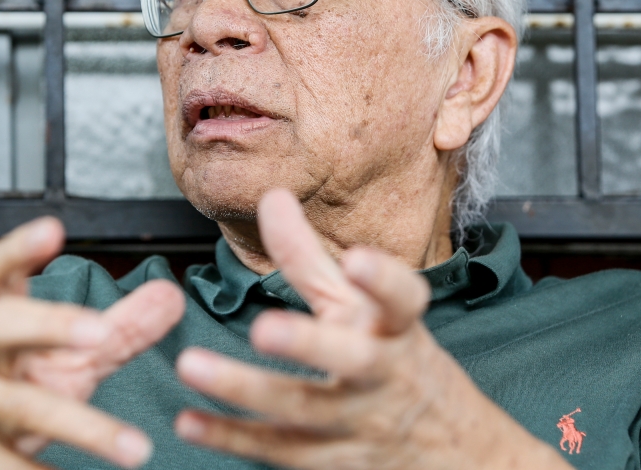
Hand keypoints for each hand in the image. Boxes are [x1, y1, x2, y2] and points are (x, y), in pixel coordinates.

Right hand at [0, 217, 185, 469]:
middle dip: (49, 323)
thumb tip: (173, 295)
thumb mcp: (60, 358)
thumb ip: (118, 329)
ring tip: (138, 450)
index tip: (53, 227)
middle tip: (101, 334)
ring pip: (22, 408)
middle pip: (1, 326)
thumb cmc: (7, 390)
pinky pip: (4, 469)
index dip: (19, 249)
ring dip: (84, 428)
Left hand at [173, 190, 566, 469]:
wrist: (451, 451)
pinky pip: (277, 450)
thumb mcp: (360, 306)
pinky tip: (190, 420)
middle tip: (264, 329)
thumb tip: (272, 196)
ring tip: (194, 365)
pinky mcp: (330, 461)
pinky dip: (231, 437)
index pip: (401, 300)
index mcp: (396, 327)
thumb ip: (311, 257)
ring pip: (303, 411)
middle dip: (310, 344)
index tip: (358, 258)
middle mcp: (383, 374)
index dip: (383, 281)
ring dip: (247, 390)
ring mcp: (359, 424)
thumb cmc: (392, 355)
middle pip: (352, 362)